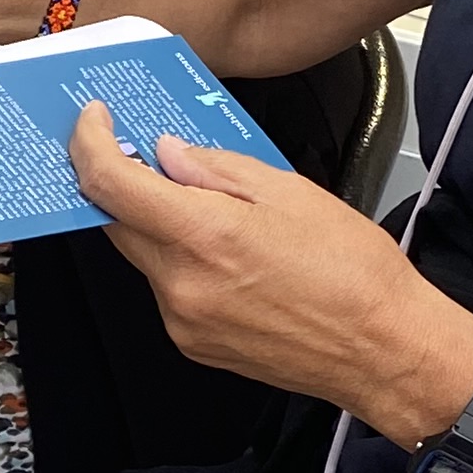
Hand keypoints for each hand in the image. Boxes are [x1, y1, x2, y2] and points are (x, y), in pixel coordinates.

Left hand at [68, 110, 472, 442]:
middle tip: (149, 156)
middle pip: (117, 221)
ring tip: (217, 214)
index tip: (94, 122)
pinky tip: (230, 258)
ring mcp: (184, 320)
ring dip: (161, 226)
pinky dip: (183, 264)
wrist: (383, 350)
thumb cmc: (354, 273)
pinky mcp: (194, 344)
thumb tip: (169, 153)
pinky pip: (168, 290)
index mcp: (204, 236)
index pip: (110, 185)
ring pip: (145, 256)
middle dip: (125, 184)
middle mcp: (182, 283)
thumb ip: (217, 168)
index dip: (89, 144)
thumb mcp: (291, 191)